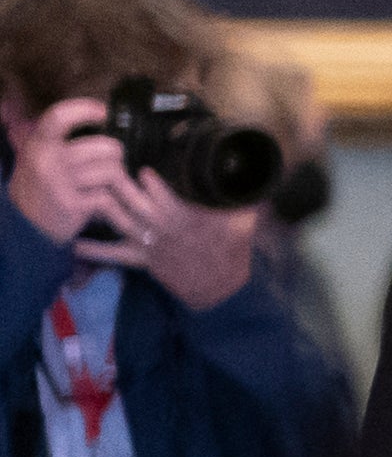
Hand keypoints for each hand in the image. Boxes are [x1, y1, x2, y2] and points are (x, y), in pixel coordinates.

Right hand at [6, 97, 129, 251]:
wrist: (26, 226)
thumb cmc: (40, 187)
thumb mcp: (40, 157)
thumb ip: (61, 140)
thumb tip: (99, 116)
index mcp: (39, 143)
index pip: (60, 117)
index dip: (85, 109)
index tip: (104, 112)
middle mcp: (47, 160)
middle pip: (105, 148)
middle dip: (117, 155)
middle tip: (114, 163)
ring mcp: (58, 183)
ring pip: (111, 172)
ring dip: (118, 180)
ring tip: (110, 186)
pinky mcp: (72, 205)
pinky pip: (108, 197)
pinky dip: (113, 203)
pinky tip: (106, 206)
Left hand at [74, 152, 261, 311]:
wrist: (220, 292)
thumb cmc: (231, 255)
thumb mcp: (244, 225)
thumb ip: (244, 201)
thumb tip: (252, 177)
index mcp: (188, 219)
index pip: (164, 195)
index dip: (151, 181)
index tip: (142, 167)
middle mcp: (163, 229)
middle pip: (134, 202)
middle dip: (118, 183)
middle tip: (105, 165)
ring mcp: (149, 245)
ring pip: (120, 220)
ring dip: (103, 203)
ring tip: (89, 185)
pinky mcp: (141, 259)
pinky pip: (114, 254)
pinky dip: (94, 249)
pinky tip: (74, 240)